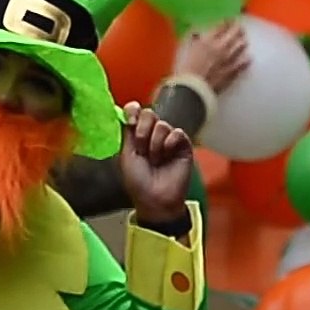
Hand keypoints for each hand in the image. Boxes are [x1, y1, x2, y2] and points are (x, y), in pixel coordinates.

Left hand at [119, 105, 193, 227]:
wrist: (155, 199)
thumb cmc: (138, 181)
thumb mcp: (127, 155)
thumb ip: (128, 133)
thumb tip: (126, 111)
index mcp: (137, 136)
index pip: (135, 112)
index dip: (133, 110)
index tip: (130, 120)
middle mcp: (153, 135)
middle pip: (149, 114)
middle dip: (143, 130)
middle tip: (141, 148)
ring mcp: (169, 140)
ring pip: (162, 125)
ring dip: (155, 143)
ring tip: (155, 160)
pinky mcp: (184, 146)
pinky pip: (177, 133)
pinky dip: (169, 142)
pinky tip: (167, 155)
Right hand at [182, 22, 250, 94]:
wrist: (192, 88)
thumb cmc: (184, 68)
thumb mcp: (184, 49)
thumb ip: (192, 39)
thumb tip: (196, 33)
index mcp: (208, 40)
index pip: (221, 27)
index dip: (226, 22)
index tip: (229, 20)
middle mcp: (221, 47)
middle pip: (234, 34)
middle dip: (238, 29)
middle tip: (239, 27)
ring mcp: (228, 60)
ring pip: (240, 47)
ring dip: (242, 42)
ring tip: (244, 40)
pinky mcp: (232, 73)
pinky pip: (242, 65)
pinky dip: (246, 61)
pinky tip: (249, 58)